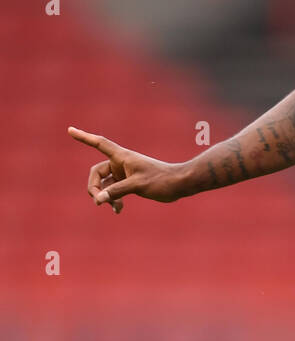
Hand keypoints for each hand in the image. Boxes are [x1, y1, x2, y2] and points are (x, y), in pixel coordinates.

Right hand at [68, 128, 185, 212]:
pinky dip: (113, 200)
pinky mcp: (129, 182)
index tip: (70, 130)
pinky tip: (118, 210)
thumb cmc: (161, 181)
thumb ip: (117, 192)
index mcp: (122, 157)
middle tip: (99, 202)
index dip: (84, 137)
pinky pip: (113, 190)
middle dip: (95, 188)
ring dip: (105, 196)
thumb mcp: (138, 186)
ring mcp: (124, 173)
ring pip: (104, 184)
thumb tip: (98, 200)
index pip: (99, 143)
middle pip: (96, 173)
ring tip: (114, 208)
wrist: (178, 184)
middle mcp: (121, 163)